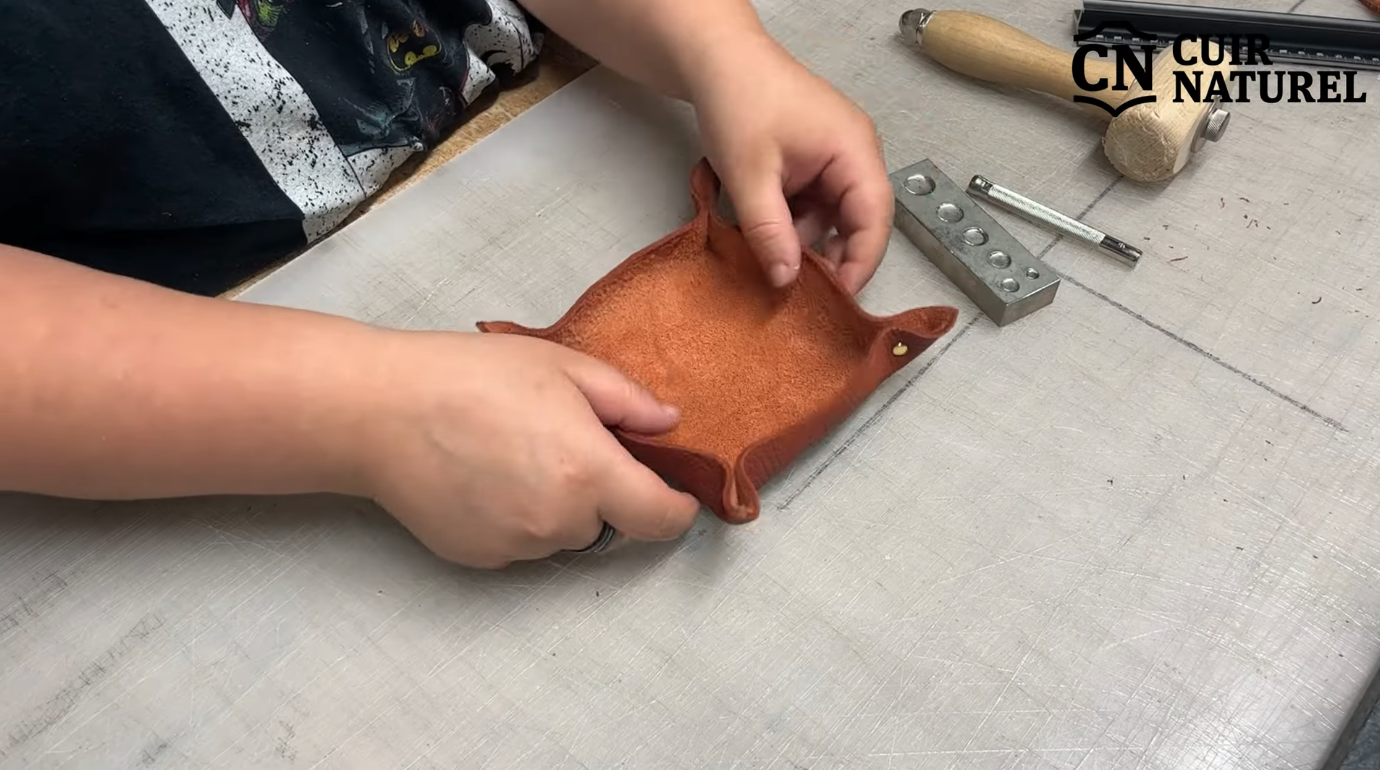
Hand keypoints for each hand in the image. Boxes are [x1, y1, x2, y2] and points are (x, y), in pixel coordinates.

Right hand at [357, 331, 700, 568]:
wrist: (380, 410)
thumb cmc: (470, 377)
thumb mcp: (564, 366)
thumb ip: (628, 401)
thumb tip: (668, 425)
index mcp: (590, 473)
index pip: (662, 520)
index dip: (677, 508)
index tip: (674, 493)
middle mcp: (559, 522)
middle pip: (609, 523)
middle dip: (602, 491)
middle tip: (563, 441)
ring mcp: (517, 546)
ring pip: (563, 534)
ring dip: (558, 506)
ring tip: (514, 452)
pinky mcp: (480, 557)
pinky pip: (521, 543)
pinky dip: (518, 517)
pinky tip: (485, 476)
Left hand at [689, 35, 893, 294]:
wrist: (714, 60)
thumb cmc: (739, 99)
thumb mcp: (751, 177)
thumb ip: (771, 232)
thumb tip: (787, 280)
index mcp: (854, 150)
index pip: (875, 219)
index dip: (861, 262)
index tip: (837, 296)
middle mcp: (854, 154)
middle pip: (856, 221)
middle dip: (826, 253)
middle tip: (794, 283)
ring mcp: (833, 157)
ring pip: (829, 216)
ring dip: (800, 237)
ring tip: (764, 248)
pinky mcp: (812, 161)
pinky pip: (811, 203)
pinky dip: (789, 220)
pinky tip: (761, 226)